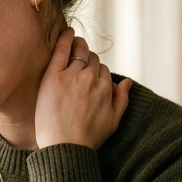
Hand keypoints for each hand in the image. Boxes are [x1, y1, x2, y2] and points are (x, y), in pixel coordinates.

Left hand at [35, 28, 131, 149]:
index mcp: (106, 89)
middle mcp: (92, 79)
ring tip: (74, 42)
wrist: (64, 148)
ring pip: (80, 52)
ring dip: (79, 45)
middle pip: (93, 60)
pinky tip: (66, 32)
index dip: (96, 72)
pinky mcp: (53, 76)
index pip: (104, 70)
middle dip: (88, 59)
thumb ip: (122, 100)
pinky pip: (62, 49)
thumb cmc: (87, 139)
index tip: (88, 74)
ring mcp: (72, 76)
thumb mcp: (112, 122)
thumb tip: (127, 81)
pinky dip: (65, 38)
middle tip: (79, 59)